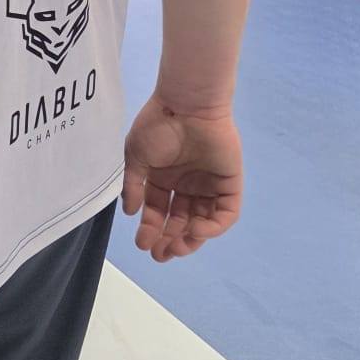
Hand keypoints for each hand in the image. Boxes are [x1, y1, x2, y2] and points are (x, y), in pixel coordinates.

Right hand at [122, 94, 243, 261]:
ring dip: (191, 238)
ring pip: (203, 221)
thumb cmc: (158, 126)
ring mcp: (209, 186)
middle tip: (161, 254)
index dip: (151, 229)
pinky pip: (226, 213)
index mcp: (164, 179)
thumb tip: (130, 212)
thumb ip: (133, 186)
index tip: (143, 244)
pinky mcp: (229, 184)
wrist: (187, 105)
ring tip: (177, 248)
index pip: (159, 211)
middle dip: (170, 239)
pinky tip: (197, 231)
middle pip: (181, 221)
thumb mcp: (136, 156)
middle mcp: (187, 185)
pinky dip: (214, 226)